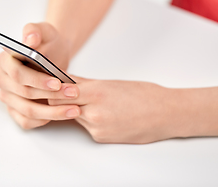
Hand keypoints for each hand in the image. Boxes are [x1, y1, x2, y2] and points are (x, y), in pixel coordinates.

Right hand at [0, 22, 80, 128]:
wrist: (53, 54)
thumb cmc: (47, 42)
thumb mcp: (45, 31)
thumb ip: (35, 31)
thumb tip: (30, 40)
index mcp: (4, 60)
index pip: (17, 74)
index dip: (37, 80)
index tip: (57, 83)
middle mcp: (2, 79)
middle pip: (24, 94)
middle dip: (51, 96)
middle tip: (73, 94)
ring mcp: (7, 96)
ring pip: (27, 111)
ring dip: (52, 112)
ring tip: (75, 109)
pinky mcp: (14, 109)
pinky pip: (26, 121)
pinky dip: (44, 120)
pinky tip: (61, 115)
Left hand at [49, 76, 178, 143]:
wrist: (165, 114)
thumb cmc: (143, 94)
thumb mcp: (111, 83)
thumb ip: (84, 83)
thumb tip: (66, 79)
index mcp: (96, 93)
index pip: (59, 92)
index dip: (53, 89)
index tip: (52, 84)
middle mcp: (93, 113)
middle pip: (61, 106)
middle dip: (61, 99)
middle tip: (65, 92)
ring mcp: (96, 128)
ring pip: (73, 116)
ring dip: (76, 109)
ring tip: (92, 101)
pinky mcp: (101, 138)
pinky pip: (86, 127)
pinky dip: (88, 119)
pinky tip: (103, 113)